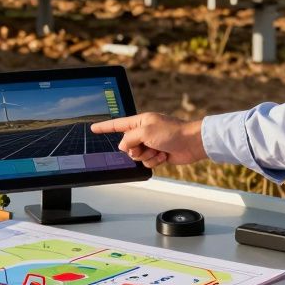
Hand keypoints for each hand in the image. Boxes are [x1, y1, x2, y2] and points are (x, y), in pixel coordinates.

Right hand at [91, 113, 206, 168]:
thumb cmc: (172, 132)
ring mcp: (150, 144)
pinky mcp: (158, 154)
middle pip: (127, 146)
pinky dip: (155, 161)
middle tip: (146, 146)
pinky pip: (147, 163)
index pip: (117, 124)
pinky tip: (164, 155)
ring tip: (158, 150)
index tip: (93, 128)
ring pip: (136, 156)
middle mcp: (144, 132)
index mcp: (139, 122)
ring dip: (147, 156)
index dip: (104, 127)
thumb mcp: (146, 132)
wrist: (191, 143)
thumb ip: (129, 139)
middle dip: (135, 150)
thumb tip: (123, 147)